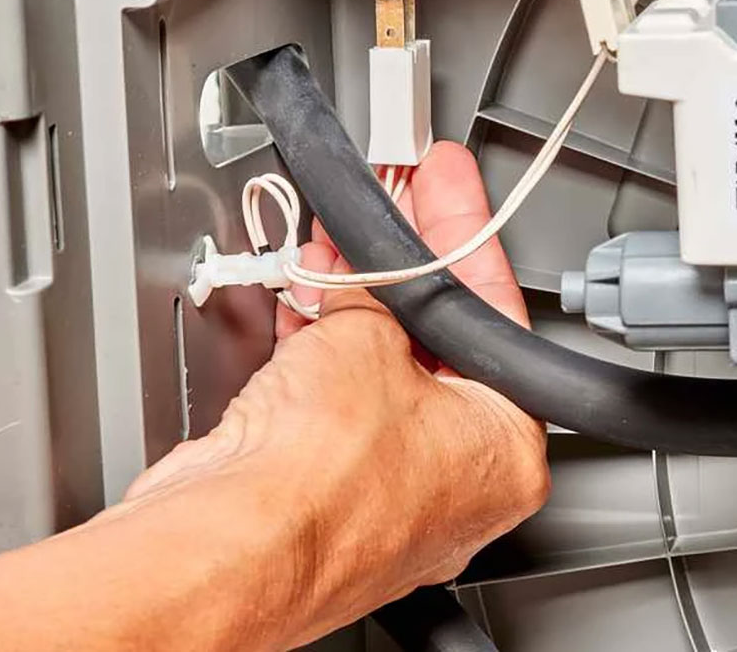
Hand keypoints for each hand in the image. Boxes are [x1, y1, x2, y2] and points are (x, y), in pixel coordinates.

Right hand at [123, 142, 548, 648]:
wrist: (229, 547)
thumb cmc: (319, 481)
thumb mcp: (366, 336)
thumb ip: (379, 291)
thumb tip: (370, 269)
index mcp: (507, 452)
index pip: (494, 313)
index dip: (462, 233)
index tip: (445, 188)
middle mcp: (459, 489)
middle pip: (438, 347)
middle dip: (401, 271)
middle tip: (386, 206)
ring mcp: (391, 502)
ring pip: (381, 381)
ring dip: (353, 309)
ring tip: (330, 250)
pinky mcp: (327, 505)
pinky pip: (334, 414)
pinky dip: (318, 360)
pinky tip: (300, 310)